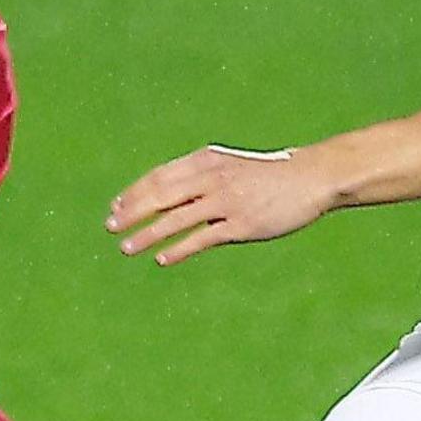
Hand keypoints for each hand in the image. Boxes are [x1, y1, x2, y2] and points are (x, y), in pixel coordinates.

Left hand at [108, 144, 343, 264]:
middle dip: (132, 212)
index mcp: (207, 161)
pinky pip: (202, 238)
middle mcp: (212, 179)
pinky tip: (162, 259)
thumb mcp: (231, 166)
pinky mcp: (241, 224)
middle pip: (161, 196)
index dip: (134, 192)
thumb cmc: (269, 176)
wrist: (310, 179)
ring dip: (147, 234)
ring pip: (176, 219)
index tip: (115, 206)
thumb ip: (202, 176)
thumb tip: (172, 194)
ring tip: (126, 248)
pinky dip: (179, 249)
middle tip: (110, 226)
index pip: (160, 176)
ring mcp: (226, 201)